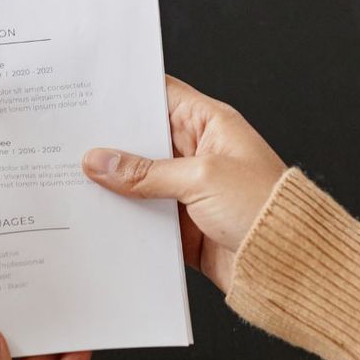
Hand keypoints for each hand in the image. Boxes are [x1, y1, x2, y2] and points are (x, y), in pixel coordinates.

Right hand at [82, 76, 287, 288]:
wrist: (289, 267)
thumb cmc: (265, 209)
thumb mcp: (201, 178)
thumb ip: (146, 171)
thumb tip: (100, 161)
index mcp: (209, 124)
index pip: (161, 95)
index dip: (127, 92)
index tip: (91, 92)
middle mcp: (197, 152)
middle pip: (143, 138)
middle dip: (109, 140)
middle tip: (70, 137)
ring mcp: (188, 188)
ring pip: (139, 179)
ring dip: (113, 182)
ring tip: (72, 176)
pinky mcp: (183, 223)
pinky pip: (145, 213)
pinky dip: (124, 215)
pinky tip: (97, 215)